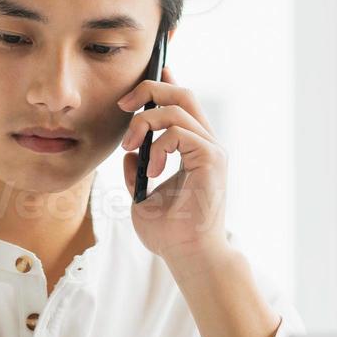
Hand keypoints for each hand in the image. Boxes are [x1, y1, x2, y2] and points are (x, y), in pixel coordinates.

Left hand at [116, 66, 227, 262]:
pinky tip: (152, 168)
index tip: (141, 79)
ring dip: (145, 121)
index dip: (164, 83)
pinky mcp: (212, 159)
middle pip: (182, 94)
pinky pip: (180, 131)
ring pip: (178, 107)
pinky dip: (158, 144)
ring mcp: (212, 150)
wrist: (188, 256)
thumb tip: (129, 152)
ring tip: (132, 145)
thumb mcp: (142, 196)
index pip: (182, 104)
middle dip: (149, 90)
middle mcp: (207, 145)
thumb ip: (137, 170)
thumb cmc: (170, 233)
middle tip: (123, 105)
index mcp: (194, 149)